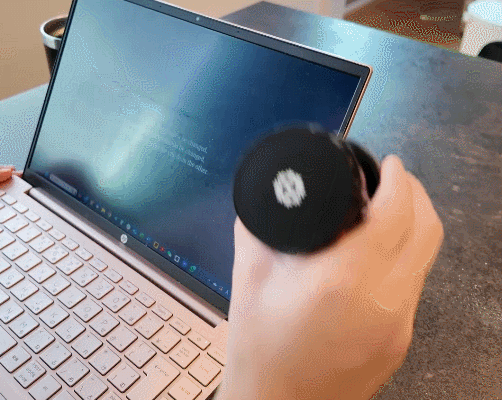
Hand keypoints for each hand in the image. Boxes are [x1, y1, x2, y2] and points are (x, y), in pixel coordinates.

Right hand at [218, 155, 443, 399]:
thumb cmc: (260, 353)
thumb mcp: (250, 278)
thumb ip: (259, 228)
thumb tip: (268, 197)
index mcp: (343, 280)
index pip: (396, 213)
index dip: (399, 179)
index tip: (390, 164)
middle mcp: (383, 302)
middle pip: (428, 231)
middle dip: (416, 194)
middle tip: (393, 179)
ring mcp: (398, 326)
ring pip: (427, 259)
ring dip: (415, 227)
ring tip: (386, 213)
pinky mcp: (400, 341)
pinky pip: (415, 286)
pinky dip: (405, 259)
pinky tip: (377, 257)